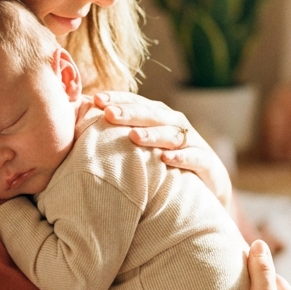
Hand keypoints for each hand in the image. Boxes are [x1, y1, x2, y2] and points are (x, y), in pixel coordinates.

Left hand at [93, 91, 232, 209]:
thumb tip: (82, 126)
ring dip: (153, 134)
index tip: (95, 99)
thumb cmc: (166, 168)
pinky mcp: (207, 164)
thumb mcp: (144, 150)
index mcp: (159, 118)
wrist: (208, 190)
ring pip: (173, 134)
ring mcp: (193, 143)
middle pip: (153, 115)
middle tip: (108, 113)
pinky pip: (196, 158)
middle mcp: (176, 125)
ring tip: (133, 137)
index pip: (137, 103)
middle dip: (130, 113)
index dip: (118, 99)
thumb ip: (120, 136)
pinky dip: (182, 157)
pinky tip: (166, 159)